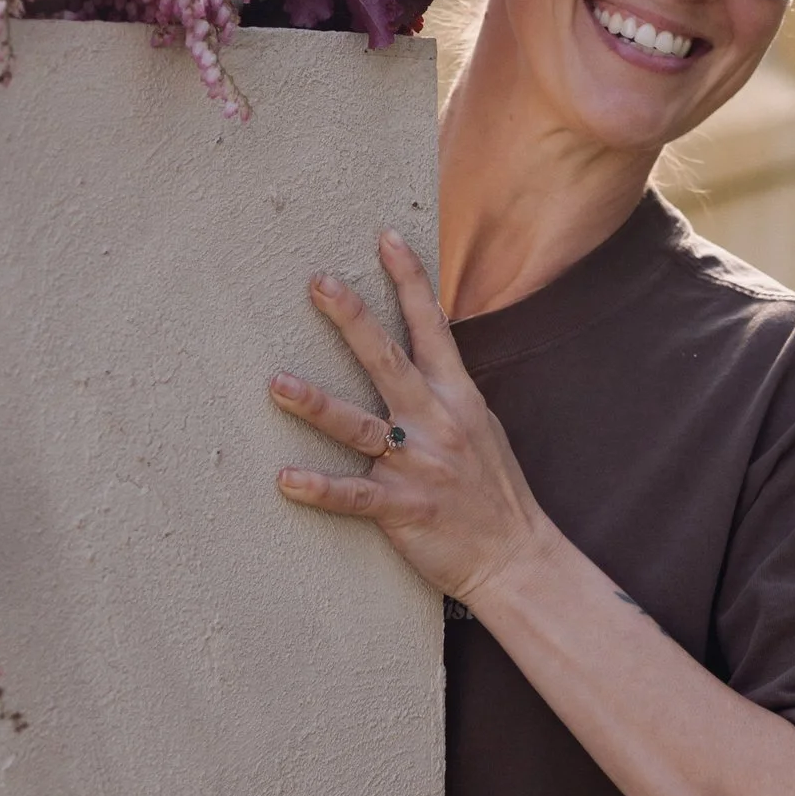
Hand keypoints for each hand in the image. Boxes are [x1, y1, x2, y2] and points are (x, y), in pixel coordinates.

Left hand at [270, 233, 552, 606]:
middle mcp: (436, 422)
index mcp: (456, 397)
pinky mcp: (403, 509)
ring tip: (277, 384)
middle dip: (352, 319)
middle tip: (318, 283)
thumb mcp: (480, 424)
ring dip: (317, 404)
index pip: (431, 327)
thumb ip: (446, 388)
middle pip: (388, 360)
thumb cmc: (493, 489)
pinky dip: (320, 488)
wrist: (517, 557)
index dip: (410, 280)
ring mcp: (418, 465)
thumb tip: (422, 347)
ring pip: (360, 426)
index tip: (385, 238)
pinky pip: (354, 496)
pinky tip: (286, 479)